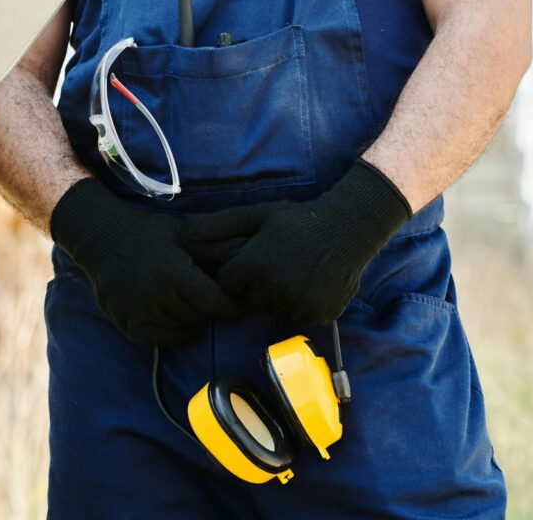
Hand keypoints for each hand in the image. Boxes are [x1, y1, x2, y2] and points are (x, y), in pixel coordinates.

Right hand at [49, 178, 230, 346]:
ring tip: (182, 299)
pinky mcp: (125, 323)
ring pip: (181, 329)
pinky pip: (159, 339)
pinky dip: (170, 331)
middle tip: (204, 294)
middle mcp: (157, 298)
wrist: (100, 236)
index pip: (216, 303)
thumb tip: (249, 257)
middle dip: (207, 308)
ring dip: (188, 318)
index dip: (231, 304)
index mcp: (175, 275)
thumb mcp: (183, 233)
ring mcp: (139, 313)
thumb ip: (214, 248)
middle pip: (200, 317)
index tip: (238, 302)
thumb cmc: (148, 233)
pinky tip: (169, 313)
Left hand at [179, 161, 412, 326]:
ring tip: (293, 272)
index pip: (227, 286)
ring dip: (277, 298)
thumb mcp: (258, 215)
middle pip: (248, 302)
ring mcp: (297, 305)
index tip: (249, 262)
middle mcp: (274, 289)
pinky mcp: (317, 316)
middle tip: (273, 266)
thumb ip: (220, 225)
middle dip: (255, 288)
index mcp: (256, 265)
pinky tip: (307, 284)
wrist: (348, 230)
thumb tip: (184, 232)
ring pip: (272, 311)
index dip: (235, 274)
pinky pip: (296, 317)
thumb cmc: (298, 220)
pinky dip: (298, 306)